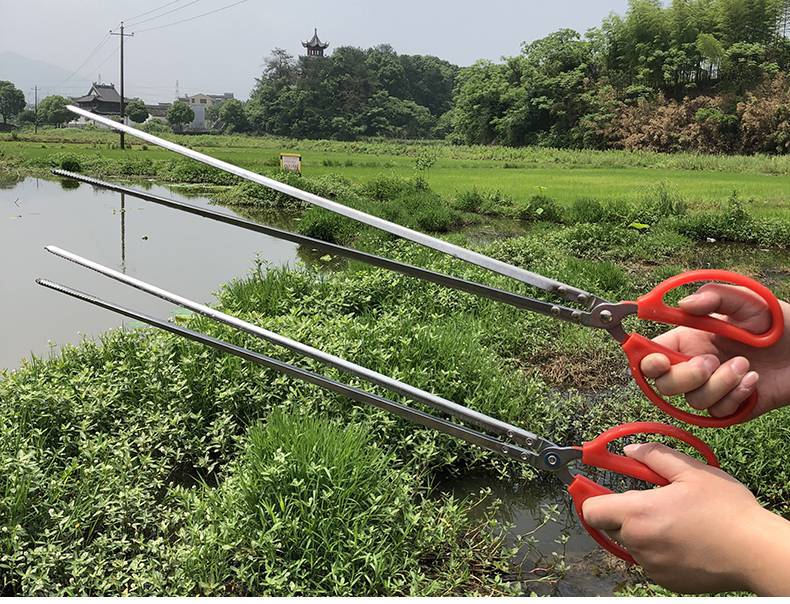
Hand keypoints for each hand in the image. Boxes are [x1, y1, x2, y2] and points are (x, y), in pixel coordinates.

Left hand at [582, 443, 789, 594]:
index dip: (591, 497)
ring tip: (675, 519)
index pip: (591, 511)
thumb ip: (654, 455)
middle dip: (622, 511)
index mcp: (639, 514)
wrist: (756, 551)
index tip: (596, 488)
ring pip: (631, 543)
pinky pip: (649, 560)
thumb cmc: (726, 510)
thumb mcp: (691, 471)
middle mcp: (639, 544)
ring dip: (642, 531)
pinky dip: (658, 549)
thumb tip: (629, 450)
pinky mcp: (666, 581)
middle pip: (609, 526)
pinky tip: (684, 539)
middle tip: (650, 500)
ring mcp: (652, 566)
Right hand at [640, 284, 789, 417]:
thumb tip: (682, 304)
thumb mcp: (748, 301)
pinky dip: (735, 396)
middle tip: (710, 362)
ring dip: (719, 384)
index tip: (658, 359)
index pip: (651, 354)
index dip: (646, 360)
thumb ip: (716, 297)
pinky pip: (717, 412)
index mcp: (688, 339)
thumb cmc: (780, 322)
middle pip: (664, 383)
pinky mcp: (730, 407)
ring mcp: (712, 388)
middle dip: (684, 376)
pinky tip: (753, 381)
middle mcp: (694, 365)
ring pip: (693, 399)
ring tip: (746, 366)